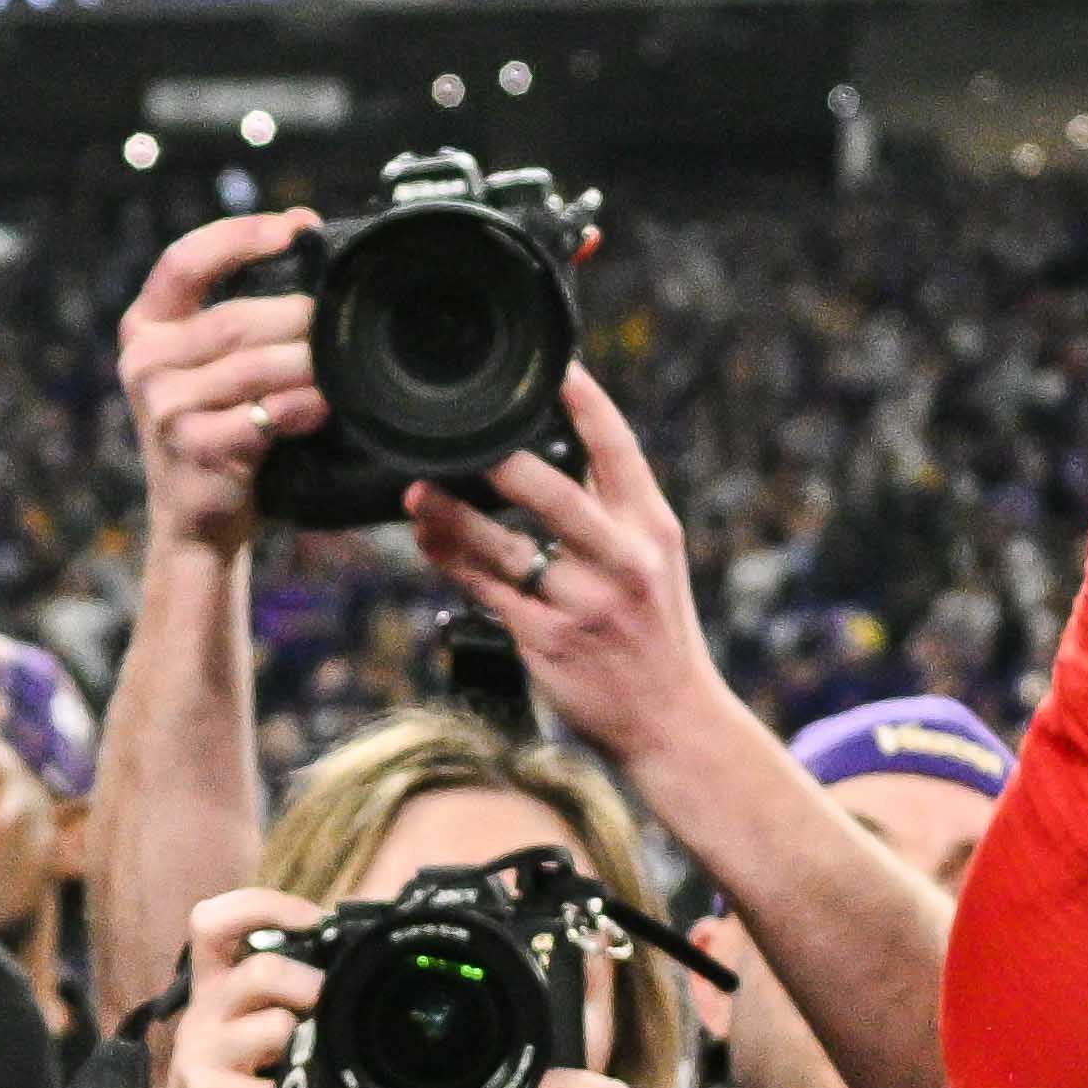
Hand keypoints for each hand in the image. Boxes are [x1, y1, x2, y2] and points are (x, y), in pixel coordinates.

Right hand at [119, 210, 323, 556]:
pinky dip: (302, 408)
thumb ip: (239, 310)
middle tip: (337, 322)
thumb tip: (306, 233)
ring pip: (253, 366)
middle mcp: (144, 360)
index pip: (185, 260)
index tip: (295, 226)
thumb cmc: (217, 426)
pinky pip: (262, 414)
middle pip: (233, 318)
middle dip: (296, 317)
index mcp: (145, 324)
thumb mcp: (206, 362)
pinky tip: (322, 407)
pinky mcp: (192, 446)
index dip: (240, 235)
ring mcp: (163, 407)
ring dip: (307, 364)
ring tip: (337, 365)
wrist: (196, 517)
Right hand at [143, 885, 323, 1087]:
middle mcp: (199, 1016)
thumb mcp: (251, 1041)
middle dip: (312, 987)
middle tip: (333, 1014)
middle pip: (261, 971)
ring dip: (313, 1051)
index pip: (214, 921)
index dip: (264, 905)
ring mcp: (200, 1058)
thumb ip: (282, 1004)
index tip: (314, 919)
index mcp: (211, 992)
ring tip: (323, 1077)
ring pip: (276, 1026)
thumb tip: (347, 970)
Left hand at [397, 368, 727, 773]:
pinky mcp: (549, 643)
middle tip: (459, 435)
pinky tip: (429, 541)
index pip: (619, 450)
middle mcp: (622, 562)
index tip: (554, 365)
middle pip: (555, 494)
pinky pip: (486, 592)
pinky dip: (452, 563)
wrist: (672, 722)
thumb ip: (612, 509)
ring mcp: (584, 605)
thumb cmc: (655, 633)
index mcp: (652, 529)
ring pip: (505, 547)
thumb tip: (555, 448)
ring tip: (416, 490)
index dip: (585, 400)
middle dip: (503, 463)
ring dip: (452, 516)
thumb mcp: (655, 562)